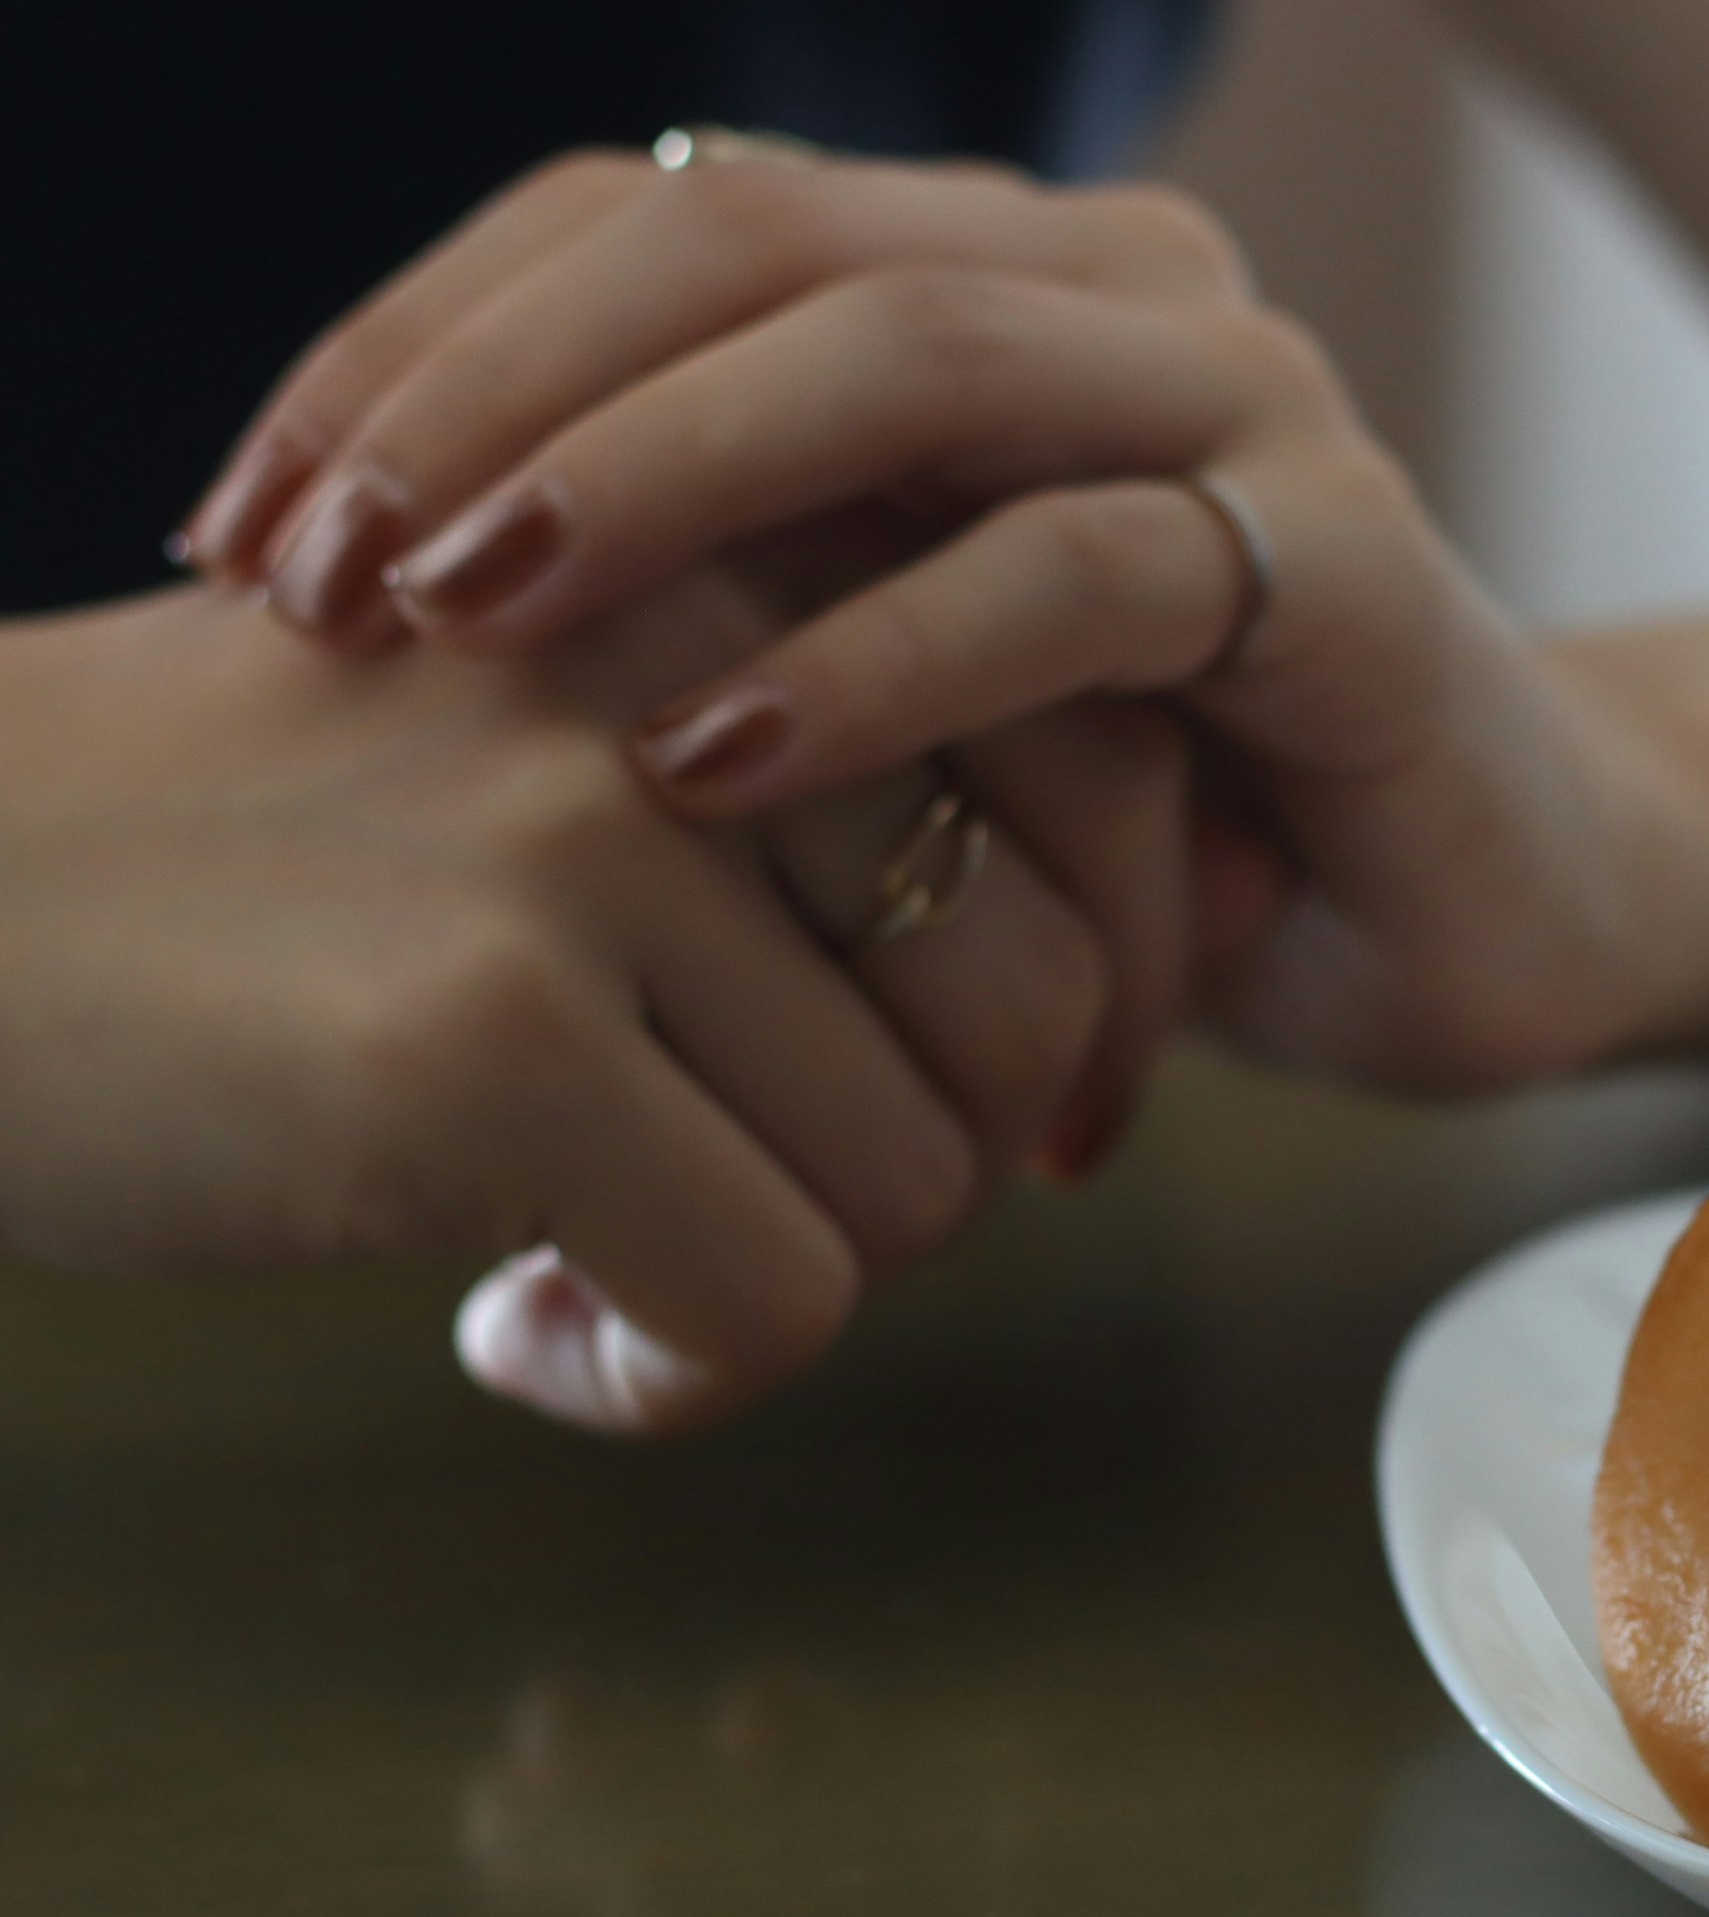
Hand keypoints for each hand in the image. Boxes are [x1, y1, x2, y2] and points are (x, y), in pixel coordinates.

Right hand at [0, 586, 1175, 1432]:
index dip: (1083, 998)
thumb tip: (1219, 942)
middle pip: (1043, 999)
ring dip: (774, 1277)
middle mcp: (697, 656)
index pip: (1112, 789)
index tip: (970, 1114)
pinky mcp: (490, 1032)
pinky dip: (668, 1371)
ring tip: (578, 1257)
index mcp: (745, 546)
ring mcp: (593, 835)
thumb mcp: (595, 747)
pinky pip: (768, 1295)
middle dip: (930, 1157)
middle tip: (740, 1204)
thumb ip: (865, 801)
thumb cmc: (280, 870)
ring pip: (917, 1177)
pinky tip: (509, 1330)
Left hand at [188, 148, 1708, 1094]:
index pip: (645, 217)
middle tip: (325, 570)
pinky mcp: (1342, 571)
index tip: (248, 533)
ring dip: (651, 478)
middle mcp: (1112, 288)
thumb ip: (714, 586)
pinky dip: (875, 657)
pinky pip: (1078, 572)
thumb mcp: (896, 681)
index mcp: (982, 277)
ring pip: (905, 352)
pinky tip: (715, 760)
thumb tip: (383, 600)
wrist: (1491, 907)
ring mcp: (1244, 406)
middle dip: (492, 392)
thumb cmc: (1169, 813)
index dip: (416, 343)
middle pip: (743, 237)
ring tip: (473, 619)